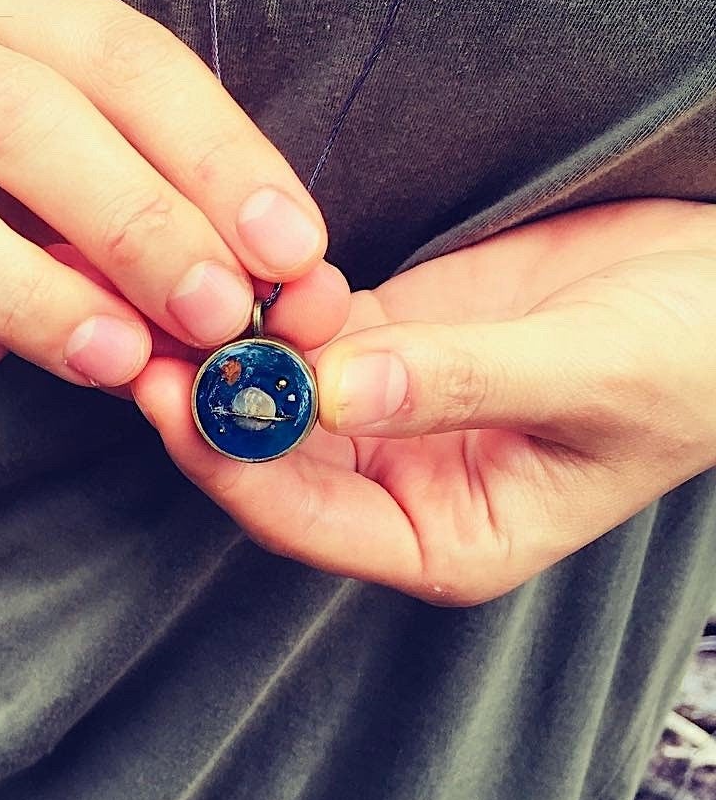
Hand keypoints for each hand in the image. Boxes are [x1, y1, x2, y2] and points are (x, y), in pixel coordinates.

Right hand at [0, 0, 348, 400]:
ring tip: (114, 363)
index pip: (123, 56)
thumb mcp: (94, 168)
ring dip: (25, 294)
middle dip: (128, 221)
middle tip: (211, 315)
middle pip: (11, 113)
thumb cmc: (4, 181)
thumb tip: (272, 306)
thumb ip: (169, 219)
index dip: (215, 155)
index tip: (291, 250)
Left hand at [129, 198, 715, 604]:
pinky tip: (242, 260)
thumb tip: (331, 392)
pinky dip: (268, 302)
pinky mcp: (384, 342)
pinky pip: (302, 331)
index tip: (178, 400)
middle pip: (267, 459)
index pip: (306, 519)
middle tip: (139, 336)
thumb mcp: (590, 371)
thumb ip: (459, 383)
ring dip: (223, 346)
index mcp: (444, 539)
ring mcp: (384, 414)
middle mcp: (398, 488)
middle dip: (203, 403)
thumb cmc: (696, 358)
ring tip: (168, 286)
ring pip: (271, 392)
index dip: (233, 463)